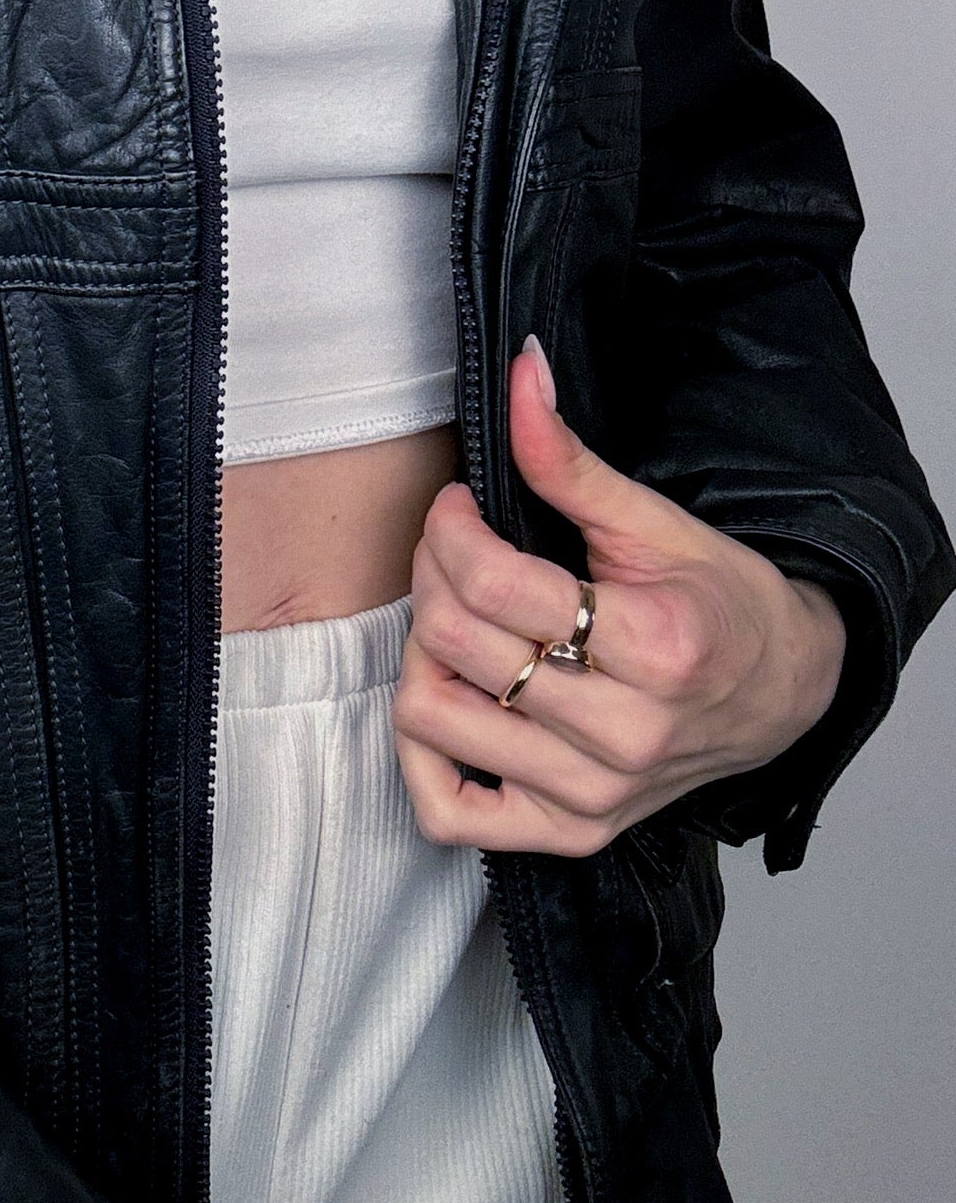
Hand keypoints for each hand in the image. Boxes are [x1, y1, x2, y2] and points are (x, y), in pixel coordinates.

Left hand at [392, 338, 847, 855]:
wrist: (781, 692)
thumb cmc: (716, 601)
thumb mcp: (651, 520)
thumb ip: (568, 457)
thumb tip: (520, 371)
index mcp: (653, 646)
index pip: (491, 583)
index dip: (448, 527)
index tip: (459, 505)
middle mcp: (622, 732)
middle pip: (454, 642)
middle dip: (432, 573)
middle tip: (453, 550)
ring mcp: (595, 794)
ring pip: (434, 719)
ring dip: (423, 652)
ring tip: (457, 621)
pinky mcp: (573, 832)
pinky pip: (450, 813)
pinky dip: (422, 758)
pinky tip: (448, 703)